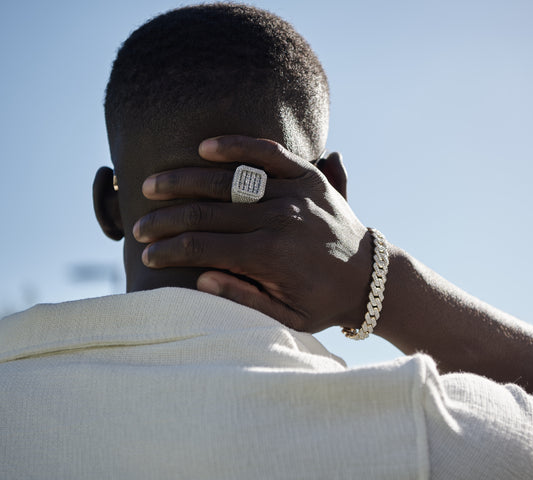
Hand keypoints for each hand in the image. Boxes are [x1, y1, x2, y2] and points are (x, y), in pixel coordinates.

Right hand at [133, 135, 371, 332]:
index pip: (204, 247)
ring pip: (228, 181)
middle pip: (207, 212)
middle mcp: (279, 220)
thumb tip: (201, 278)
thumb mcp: (286, 317)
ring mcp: (295, 194)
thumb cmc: (324, 302)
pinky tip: (205, 146)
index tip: (147, 252)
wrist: (370, 277)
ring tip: (153, 183)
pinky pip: (268, 152)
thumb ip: (243, 300)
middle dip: (165, 218)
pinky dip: (236, 146)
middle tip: (140, 223)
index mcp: (271, 257)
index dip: (169, 249)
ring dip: (185, 181)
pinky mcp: (309, 177)